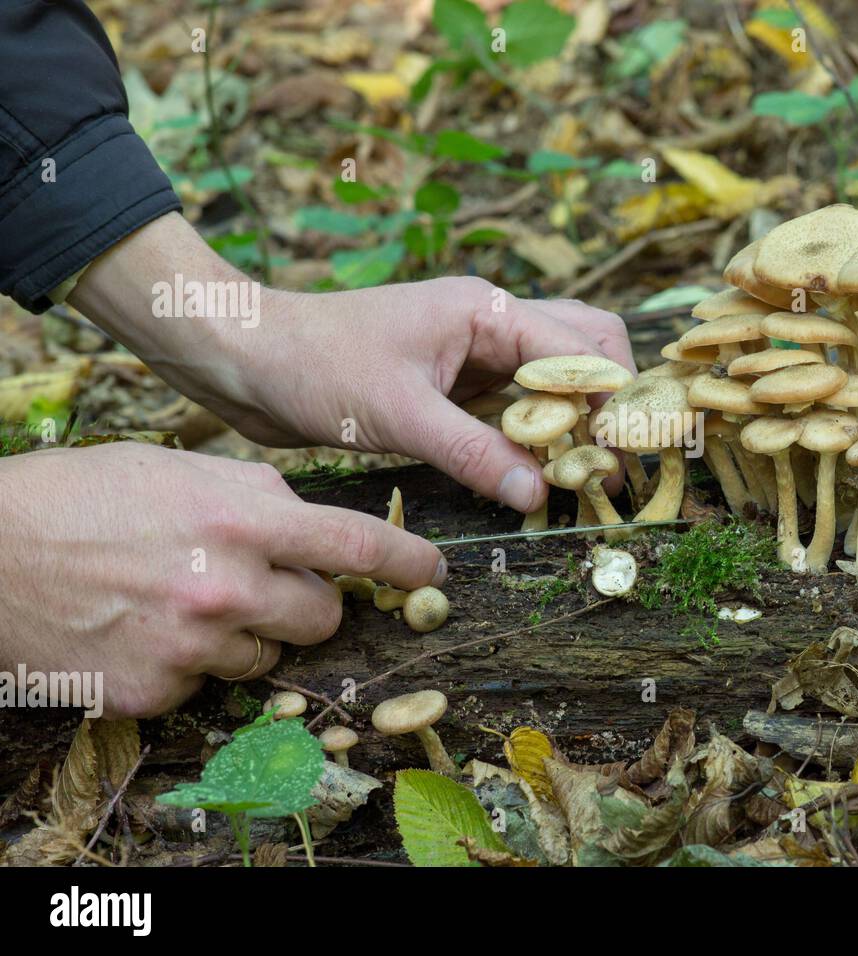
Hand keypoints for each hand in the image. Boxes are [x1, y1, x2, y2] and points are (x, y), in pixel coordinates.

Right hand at [0, 442, 443, 717]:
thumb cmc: (85, 497)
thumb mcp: (182, 470)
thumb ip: (260, 497)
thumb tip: (314, 523)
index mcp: (241, 520)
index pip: (356, 546)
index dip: (406, 562)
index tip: (432, 571)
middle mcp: (226, 587)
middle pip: (323, 616)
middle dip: (308, 600)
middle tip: (267, 582)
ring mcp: (191, 646)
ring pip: (267, 653)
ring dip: (246, 631)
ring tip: (184, 597)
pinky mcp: (155, 692)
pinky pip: (207, 682)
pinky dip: (189, 660)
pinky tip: (146, 627)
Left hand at [70, 214, 635, 513]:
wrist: (246, 357)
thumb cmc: (314, 366)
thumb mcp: (398, 413)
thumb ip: (473, 452)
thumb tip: (538, 493)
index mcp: (487, 310)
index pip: (582, 349)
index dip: (610, 404)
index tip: (616, 461)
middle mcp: (491, 323)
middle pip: (587, 346)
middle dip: (607, 401)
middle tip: (604, 464)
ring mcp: (474, 350)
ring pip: (554, 375)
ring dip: (572, 418)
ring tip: (577, 473)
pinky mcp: (454, 381)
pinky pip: (516, 402)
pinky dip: (534, 432)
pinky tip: (532, 470)